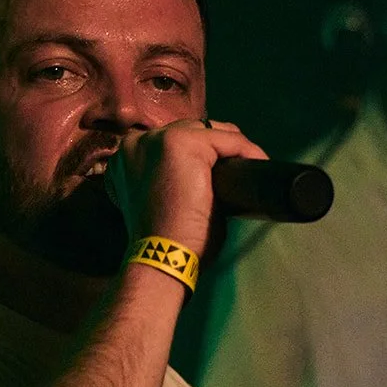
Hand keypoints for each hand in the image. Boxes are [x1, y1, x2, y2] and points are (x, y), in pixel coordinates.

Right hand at [110, 118, 267, 258]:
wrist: (160, 256)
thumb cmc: (166, 240)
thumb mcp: (165, 200)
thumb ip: (174, 178)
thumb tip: (210, 173)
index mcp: (128, 157)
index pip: (175, 141)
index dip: (204, 157)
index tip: (227, 175)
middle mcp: (137, 141)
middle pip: (193, 131)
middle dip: (219, 150)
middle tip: (241, 174)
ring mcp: (158, 138)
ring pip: (211, 132)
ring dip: (233, 150)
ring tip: (250, 172)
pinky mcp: (181, 142)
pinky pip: (227, 139)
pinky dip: (246, 151)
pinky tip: (258, 167)